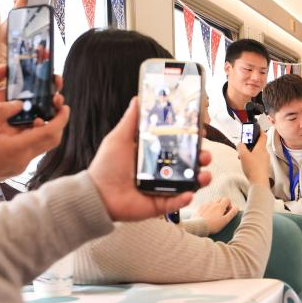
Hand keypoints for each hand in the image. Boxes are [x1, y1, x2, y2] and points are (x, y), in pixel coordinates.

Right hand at [0, 68, 69, 181]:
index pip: (50, 132)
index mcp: (17, 148)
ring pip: (42, 147)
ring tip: (36, 116)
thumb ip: (3, 111)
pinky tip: (20, 128)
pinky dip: (32, 138)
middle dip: (57, 124)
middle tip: (55, 109)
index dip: (61, 118)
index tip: (64, 107)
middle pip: (52, 141)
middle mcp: (23, 160)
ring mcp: (19, 166)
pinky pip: (31, 151)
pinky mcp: (14, 168)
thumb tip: (20, 103)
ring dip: (44, 131)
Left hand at [88, 97, 212, 220]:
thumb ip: (131, 120)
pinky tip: (189, 193)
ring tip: (203, 175)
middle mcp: (162, 170)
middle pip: (190, 162)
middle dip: (202, 157)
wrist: (98, 194)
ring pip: (190, 182)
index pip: (179, 144)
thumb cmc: (107, 166)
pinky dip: (186, 198)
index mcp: (154, 153)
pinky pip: (179, 201)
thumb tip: (137, 99)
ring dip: (201, 178)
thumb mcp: (119, 139)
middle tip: (204, 154)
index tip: (200, 131)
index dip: (192, 138)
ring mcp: (164, 187)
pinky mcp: (162, 203)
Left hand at [195, 197, 238, 233]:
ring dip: (215, 206)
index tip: (228, 211)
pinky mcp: (199, 208)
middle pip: (220, 199)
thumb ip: (232, 213)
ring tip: (214, 215)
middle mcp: (213, 203)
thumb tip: (237, 207)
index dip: (229, 204)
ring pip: (212, 202)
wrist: (198, 226)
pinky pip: (205, 204)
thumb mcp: (225, 221)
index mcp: (220, 206)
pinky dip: (208, 208)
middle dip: (222, 204)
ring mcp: (205, 205)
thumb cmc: (213, 225)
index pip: (227, 199)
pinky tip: (207, 215)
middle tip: (222, 213)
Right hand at [237, 129, 270, 185]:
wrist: (259, 182)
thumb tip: (240, 144)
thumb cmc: (253, 168)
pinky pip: (257, 159)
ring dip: (250, 152)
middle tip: (243, 146)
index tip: (256, 128)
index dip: (259, 130)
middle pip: (258, 144)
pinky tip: (246, 164)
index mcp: (261, 147)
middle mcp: (265, 153)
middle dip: (250, 144)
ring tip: (242, 157)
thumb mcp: (243, 154)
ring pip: (257, 152)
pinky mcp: (264, 166)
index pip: (263, 135)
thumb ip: (240, 146)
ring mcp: (265, 160)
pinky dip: (251, 159)